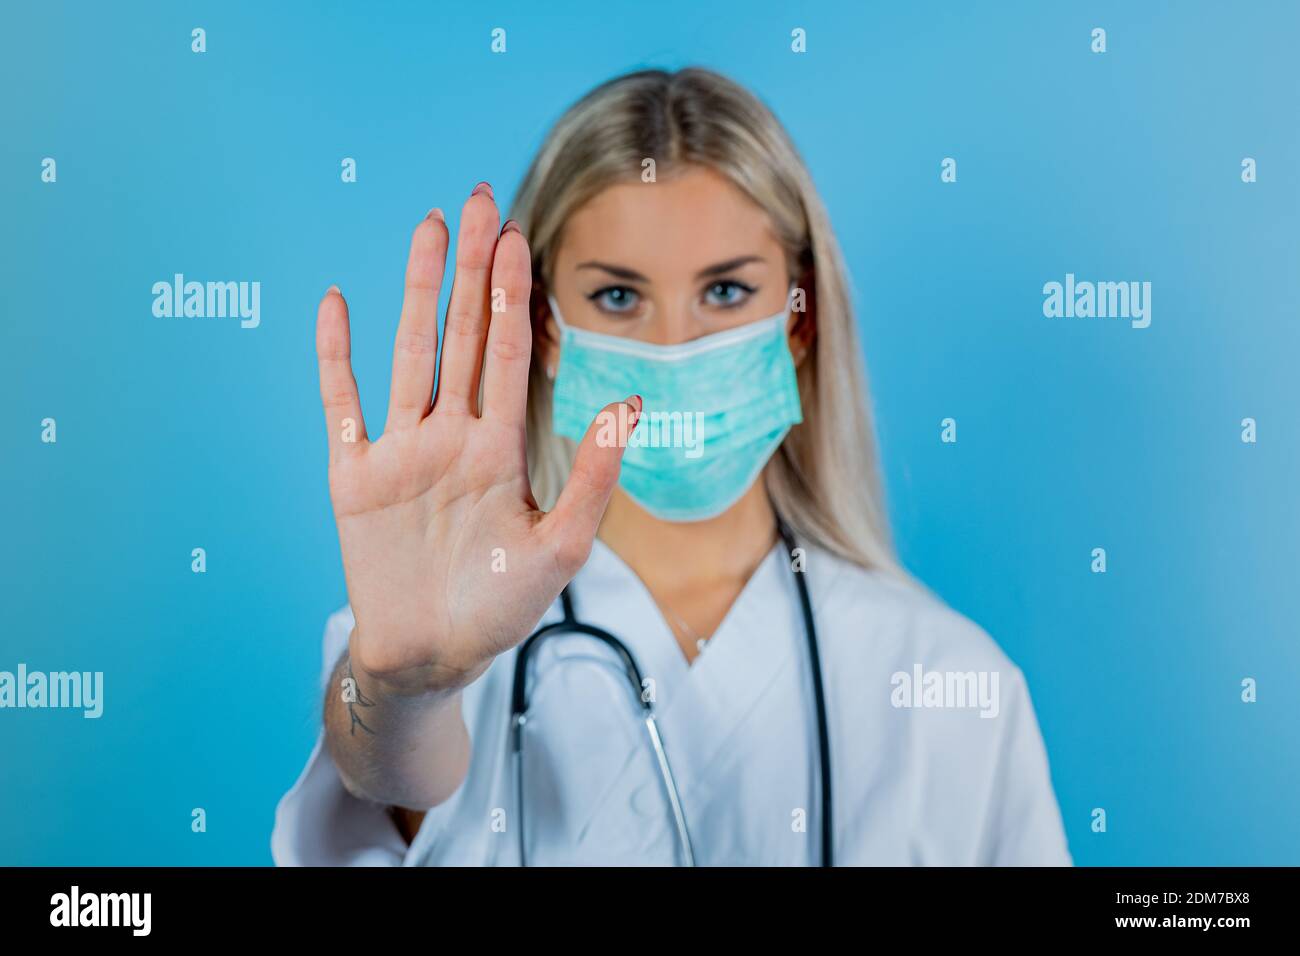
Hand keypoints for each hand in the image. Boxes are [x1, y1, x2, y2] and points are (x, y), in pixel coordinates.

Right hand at [314, 184, 639, 694]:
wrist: (431, 657)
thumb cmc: (499, 609)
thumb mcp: (561, 549)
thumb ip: (592, 477)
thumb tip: (629, 405)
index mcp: (499, 449)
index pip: (508, 355)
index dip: (514, 297)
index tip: (520, 239)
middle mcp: (451, 437)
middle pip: (463, 336)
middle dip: (472, 270)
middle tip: (480, 202)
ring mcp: (401, 451)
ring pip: (409, 354)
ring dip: (418, 293)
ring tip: (428, 229)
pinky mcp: (355, 477)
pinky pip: (341, 405)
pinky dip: (335, 357)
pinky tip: (337, 303)